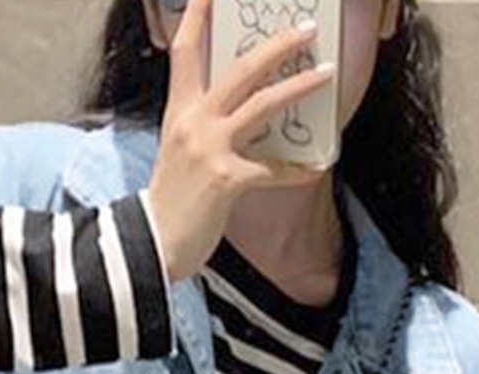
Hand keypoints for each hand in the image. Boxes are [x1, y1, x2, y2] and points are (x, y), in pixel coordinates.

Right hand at [145, 0, 333, 282]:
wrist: (151, 245)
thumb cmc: (167, 204)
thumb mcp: (177, 154)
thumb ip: (201, 130)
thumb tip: (236, 118)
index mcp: (179, 113)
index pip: (185, 52)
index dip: (198, 16)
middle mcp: (193, 122)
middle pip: (240, 69)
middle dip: (277, 45)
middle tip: (306, 29)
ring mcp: (210, 148)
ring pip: (263, 104)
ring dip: (300, 85)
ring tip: (327, 72)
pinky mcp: (227, 178)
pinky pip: (272, 168)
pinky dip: (297, 170)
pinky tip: (317, 168)